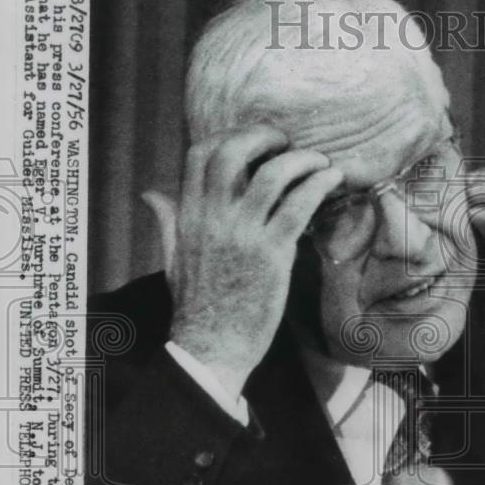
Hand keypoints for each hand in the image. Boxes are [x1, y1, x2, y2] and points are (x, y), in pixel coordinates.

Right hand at [143, 125, 341, 400]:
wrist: (211, 347)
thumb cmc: (197, 306)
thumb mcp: (172, 257)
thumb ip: (167, 220)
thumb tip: (152, 194)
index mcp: (189, 215)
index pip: (200, 153)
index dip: (230, 136)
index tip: (255, 142)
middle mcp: (213, 218)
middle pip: (234, 151)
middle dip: (266, 136)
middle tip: (289, 144)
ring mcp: (243, 235)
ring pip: (273, 174)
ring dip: (302, 160)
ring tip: (320, 162)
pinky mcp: (272, 255)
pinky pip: (299, 206)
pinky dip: (319, 185)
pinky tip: (331, 180)